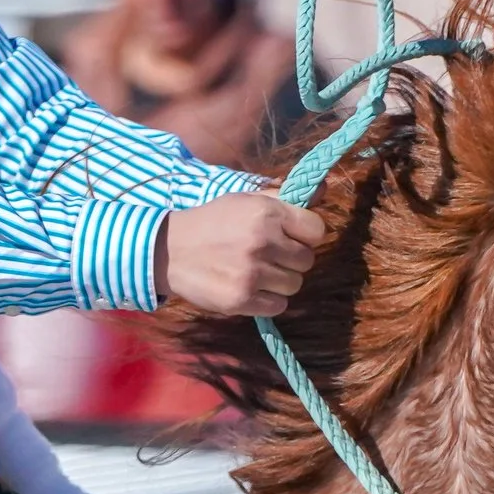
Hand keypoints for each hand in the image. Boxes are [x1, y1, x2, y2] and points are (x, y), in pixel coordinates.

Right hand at [153, 194, 327, 316]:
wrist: (169, 250)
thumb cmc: (212, 222)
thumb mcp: (244, 200)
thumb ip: (283, 197)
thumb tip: (324, 188)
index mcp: (266, 212)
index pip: (316, 230)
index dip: (305, 235)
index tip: (290, 236)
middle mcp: (262, 241)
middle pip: (307, 260)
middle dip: (291, 259)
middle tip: (269, 255)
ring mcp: (252, 273)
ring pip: (294, 284)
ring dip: (280, 281)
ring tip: (257, 271)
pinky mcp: (242, 299)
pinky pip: (278, 305)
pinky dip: (267, 300)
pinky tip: (249, 287)